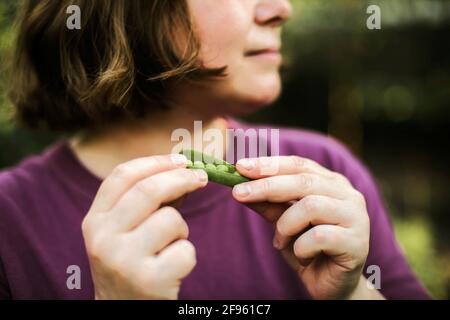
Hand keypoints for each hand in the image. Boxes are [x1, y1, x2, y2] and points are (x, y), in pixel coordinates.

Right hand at [81, 154, 207, 298]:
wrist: (124, 312)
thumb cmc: (131, 263)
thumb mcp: (124, 232)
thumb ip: (144, 202)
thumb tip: (183, 169)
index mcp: (94, 221)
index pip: (122, 175)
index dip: (156, 162)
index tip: (181, 160)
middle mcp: (103, 239)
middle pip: (149, 190)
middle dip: (181, 178)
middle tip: (201, 177)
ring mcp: (124, 261)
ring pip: (171, 220)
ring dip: (181, 229)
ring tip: (170, 246)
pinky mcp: (149, 281)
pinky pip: (185, 251)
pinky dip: (187, 256)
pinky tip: (173, 268)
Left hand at [232, 156, 372, 298]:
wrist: (331, 287)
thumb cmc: (308, 249)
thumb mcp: (283, 223)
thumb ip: (268, 204)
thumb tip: (240, 186)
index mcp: (331, 183)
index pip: (298, 164)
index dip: (269, 165)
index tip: (240, 167)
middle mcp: (348, 194)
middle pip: (303, 181)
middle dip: (267, 187)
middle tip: (238, 194)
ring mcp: (356, 217)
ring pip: (310, 206)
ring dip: (285, 226)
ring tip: (280, 242)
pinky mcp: (357, 242)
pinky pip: (319, 237)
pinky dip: (301, 248)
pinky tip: (302, 257)